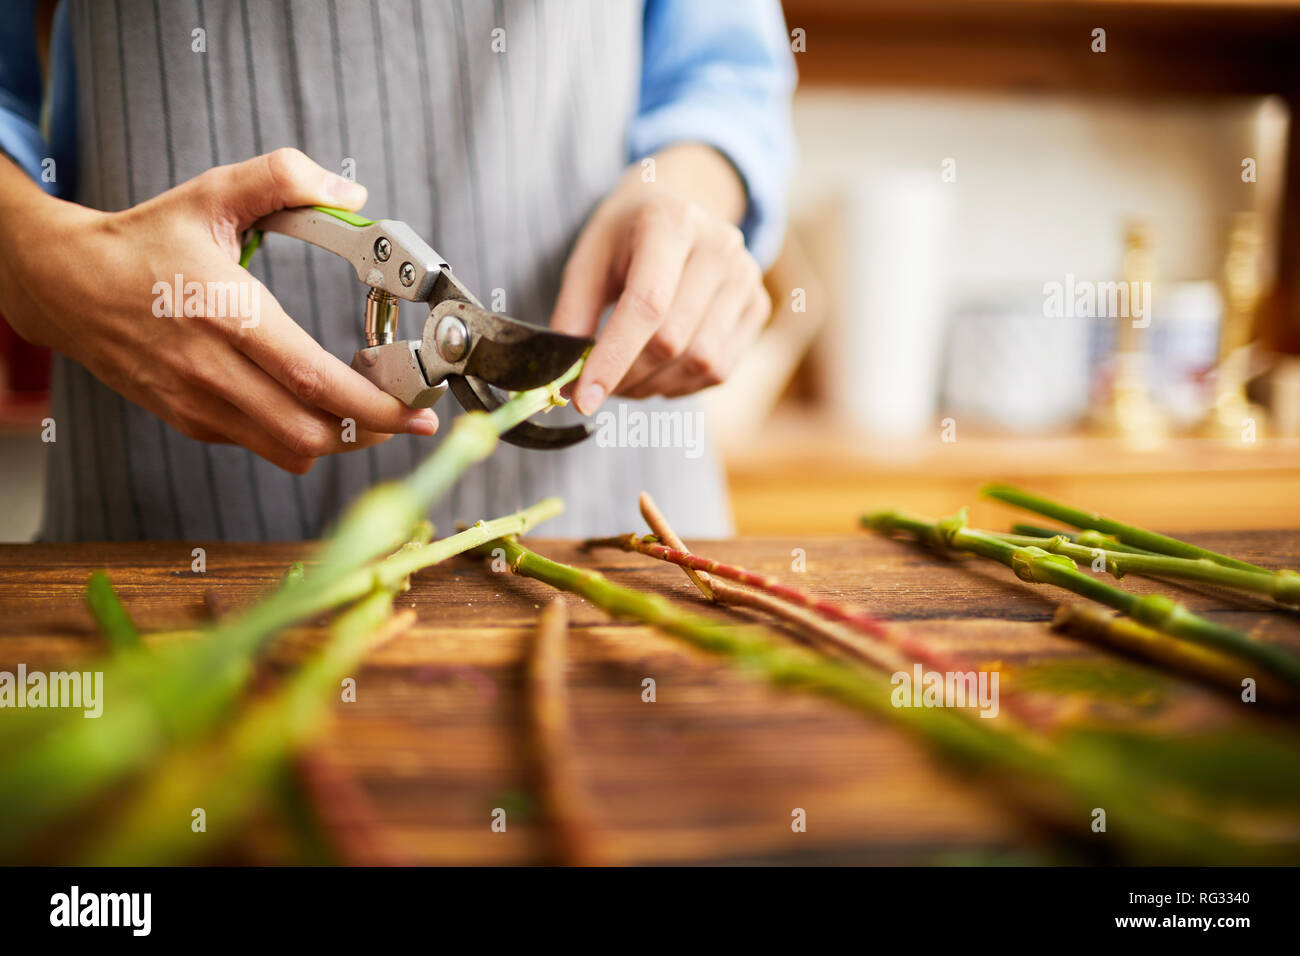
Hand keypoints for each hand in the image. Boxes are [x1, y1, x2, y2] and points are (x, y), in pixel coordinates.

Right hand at [0, 148, 437, 473]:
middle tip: (404, 410)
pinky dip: (301, 436)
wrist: (65, 285)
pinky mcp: (192, 421)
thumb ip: (284, 178)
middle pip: (311, 432)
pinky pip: (263, 447)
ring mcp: (200, 404)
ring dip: (340, 439)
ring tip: (367, 408)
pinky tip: (316, 405)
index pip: (312, 379)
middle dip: (372, 430)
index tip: (416, 409)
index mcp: (226, 314)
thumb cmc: (142, 244)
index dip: (374, 404)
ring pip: (291, 451)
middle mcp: (212, 370)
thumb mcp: (212, 193)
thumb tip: (349, 193)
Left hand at [550, 146, 770, 414]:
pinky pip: (721, 369)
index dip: (613, 358)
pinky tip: (658, 373)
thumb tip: (566, 375)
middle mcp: (720, 246)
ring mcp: (746, 277)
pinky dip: (682, 385)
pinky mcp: (758, 306)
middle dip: (627, 377)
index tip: (583, 398)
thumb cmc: (626, 238)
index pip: (647, 305)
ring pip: (700, 362)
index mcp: (672, 222)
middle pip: (673, 340)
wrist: (677, 211)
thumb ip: (573, 312)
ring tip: (626, 379)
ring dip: (654, 386)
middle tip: (596, 387)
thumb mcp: (588, 258)